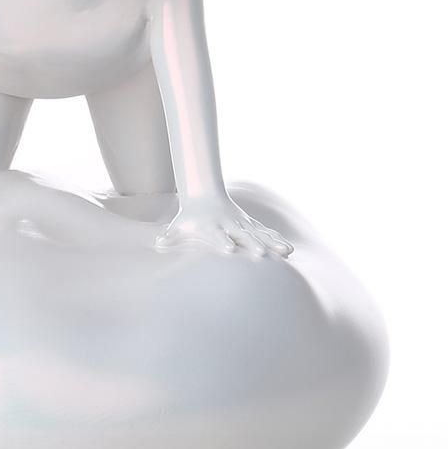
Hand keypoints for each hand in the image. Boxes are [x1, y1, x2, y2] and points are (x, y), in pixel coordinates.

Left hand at [155, 195, 292, 257]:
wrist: (205, 194)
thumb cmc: (190, 216)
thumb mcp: (179, 224)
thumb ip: (171, 235)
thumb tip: (158, 242)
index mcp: (213, 227)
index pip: (218, 235)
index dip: (223, 241)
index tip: (229, 249)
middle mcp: (230, 225)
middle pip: (243, 235)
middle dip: (252, 244)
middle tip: (262, 254)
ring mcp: (242, 224)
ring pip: (259, 233)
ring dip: (273, 242)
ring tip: (287, 251)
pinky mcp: (249, 224)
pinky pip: (265, 232)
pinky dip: (277, 239)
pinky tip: (289, 249)